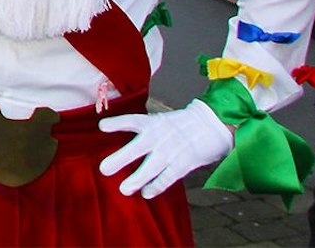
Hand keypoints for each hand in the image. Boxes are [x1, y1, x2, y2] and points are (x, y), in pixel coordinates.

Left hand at [98, 100, 232, 197]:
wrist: (212, 125)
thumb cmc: (180, 124)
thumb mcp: (160, 120)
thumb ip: (143, 130)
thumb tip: (118, 140)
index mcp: (152, 123)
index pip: (132, 121)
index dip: (117, 123)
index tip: (102, 126)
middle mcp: (159, 136)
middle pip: (137, 148)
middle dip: (120, 159)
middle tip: (103, 169)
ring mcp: (171, 151)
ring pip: (151, 167)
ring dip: (137, 179)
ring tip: (124, 189)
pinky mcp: (184, 163)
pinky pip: (168, 177)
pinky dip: (157, 186)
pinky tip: (146, 193)